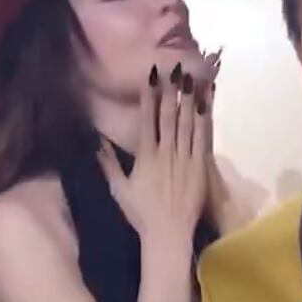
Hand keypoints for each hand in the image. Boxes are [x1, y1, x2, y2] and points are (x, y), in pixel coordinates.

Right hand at [100, 62, 209, 252]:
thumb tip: (96, 140)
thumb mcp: (118, 188)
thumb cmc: (141, 213)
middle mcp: (167, 152)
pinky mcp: (200, 167)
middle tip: (174, 68)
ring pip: (188, 123)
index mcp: (146, 156)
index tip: (152, 77)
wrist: (168, 233)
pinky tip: (205, 104)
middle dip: (172, 90)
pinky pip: (203, 138)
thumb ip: (108, 163)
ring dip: (189, 99)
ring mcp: (185, 159)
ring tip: (191, 77)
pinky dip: (204, 120)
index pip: (148, 119)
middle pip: (170, 115)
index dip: (150, 96)